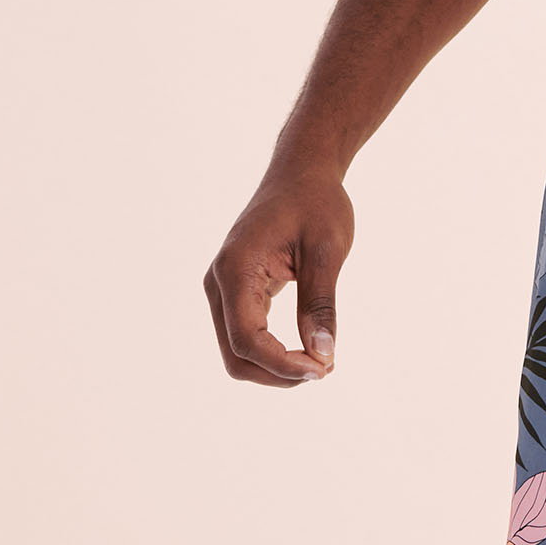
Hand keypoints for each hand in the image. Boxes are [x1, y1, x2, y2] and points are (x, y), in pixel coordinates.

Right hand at [204, 171, 354, 386]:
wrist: (301, 171)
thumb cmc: (316, 203)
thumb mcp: (326, 250)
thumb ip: (320, 303)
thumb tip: (323, 355)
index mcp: (235, 269)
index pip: (247, 339)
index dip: (282, 364)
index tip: (323, 369)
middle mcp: (219, 283)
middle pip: (236, 355)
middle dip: (278, 372)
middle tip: (325, 369)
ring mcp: (224, 289)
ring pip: (238, 351)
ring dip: (276, 366)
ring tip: (321, 362)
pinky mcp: (236, 292)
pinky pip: (247, 335)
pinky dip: (273, 351)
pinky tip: (308, 350)